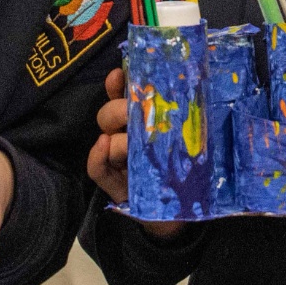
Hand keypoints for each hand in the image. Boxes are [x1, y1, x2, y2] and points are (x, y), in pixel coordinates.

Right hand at [85, 67, 183, 238]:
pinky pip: (97, 169)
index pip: (125, 96)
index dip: (119, 83)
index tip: (119, 74)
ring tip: (131, 139)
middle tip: (134, 111)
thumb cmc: (188, 169)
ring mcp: (117, 161)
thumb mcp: (188, 138)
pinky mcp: (113, 184)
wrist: (183, 210)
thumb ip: (181, 115)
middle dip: (118, 108)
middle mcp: (127, 136)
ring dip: (115, 134)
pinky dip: (97, 156)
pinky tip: (104, 145)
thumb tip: (187, 83)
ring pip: (105, 137)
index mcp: (144, 122)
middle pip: (110, 114)